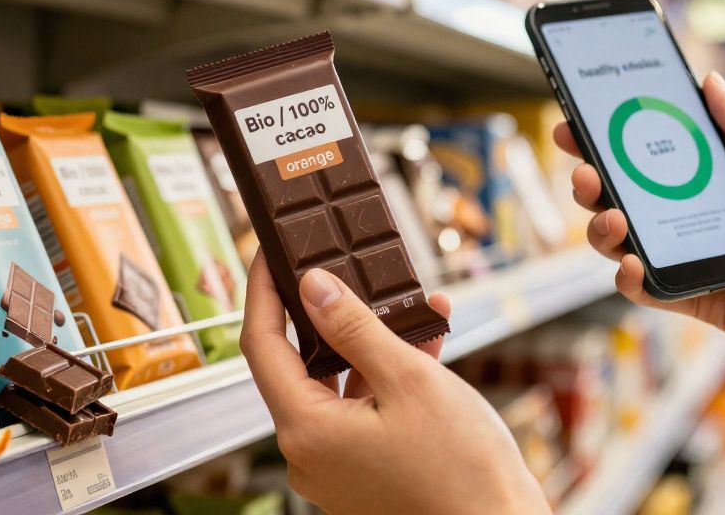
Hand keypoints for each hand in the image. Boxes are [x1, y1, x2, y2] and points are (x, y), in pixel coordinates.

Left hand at [241, 253, 548, 513]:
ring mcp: (334, 466)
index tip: (269, 253)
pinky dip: (386, 376)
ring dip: (371, 342)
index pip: (261, 345)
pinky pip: (362, 409)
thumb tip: (313, 286)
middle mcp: (309, 453)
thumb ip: (354, 328)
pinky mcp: (360, 471)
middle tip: (342, 268)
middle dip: (332, 313)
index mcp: (306, 430)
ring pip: (339, 384)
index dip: (263, 292)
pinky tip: (426, 342)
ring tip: (410, 303)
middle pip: (300, 364)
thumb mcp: (408, 379)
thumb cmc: (462, 470)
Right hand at [557, 72, 724, 415]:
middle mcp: (697, 217)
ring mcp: (692, 258)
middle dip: (592, 181)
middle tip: (582, 170)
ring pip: (625, 241)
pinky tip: (631, 262)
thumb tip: (707, 80)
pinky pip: (647, 290)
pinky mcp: (696, 299)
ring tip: (612, 219)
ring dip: (602, 228)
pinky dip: (628, 278)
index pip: (652, 154)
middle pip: (625, 196)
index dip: (610, 140)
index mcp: (719, 179)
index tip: (576, 123)